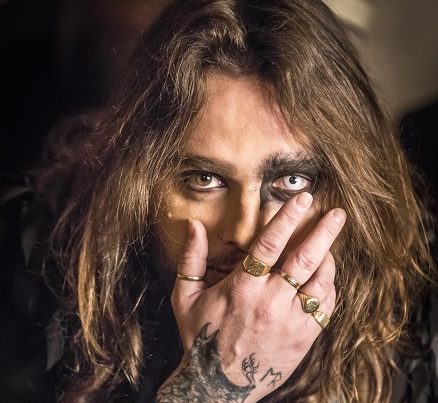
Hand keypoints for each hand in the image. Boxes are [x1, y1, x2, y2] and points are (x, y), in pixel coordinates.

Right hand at [156, 193, 345, 401]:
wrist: (219, 386)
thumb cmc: (201, 339)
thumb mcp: (185, 298)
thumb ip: (191, 259)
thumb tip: (193, 225)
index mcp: (242, 288)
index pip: (270, 244)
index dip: (288, 218)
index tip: (303, 199)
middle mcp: (270, 302)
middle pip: (305, 259)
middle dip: (324, 231)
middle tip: (337, 213)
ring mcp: (291, 322)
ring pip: (320, 281)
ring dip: (328, 257)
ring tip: (329, 243)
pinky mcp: (304, 338)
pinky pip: (325, 306)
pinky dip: (328, 286)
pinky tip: (324, 276)